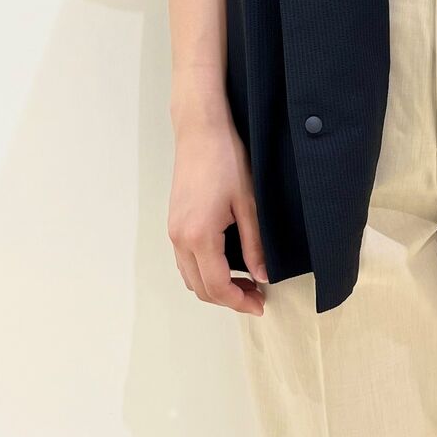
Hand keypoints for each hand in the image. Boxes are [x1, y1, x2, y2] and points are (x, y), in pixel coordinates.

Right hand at [167, 85, 267, 315]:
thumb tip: (263, 275)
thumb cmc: (227, 159)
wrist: (201, 131)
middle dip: (228, 298)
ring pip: (190, 276)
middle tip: (257, 296)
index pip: (217, 286)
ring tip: (246, 282)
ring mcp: (173, 231)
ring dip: (215, 286)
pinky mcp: (174, 222)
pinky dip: (204, 271)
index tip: (261, 305)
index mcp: (199, 236)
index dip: (239, 301)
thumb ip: (255, 244)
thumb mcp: (249, 203)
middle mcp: (179, 238)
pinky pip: (185, 260)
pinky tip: (227, 263)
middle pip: (200, 287)